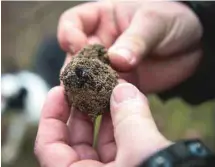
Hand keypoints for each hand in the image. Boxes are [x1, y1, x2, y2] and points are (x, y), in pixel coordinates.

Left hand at [34, 82, 170, 166]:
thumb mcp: (144, 156)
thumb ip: (132, 120)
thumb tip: (123, 90)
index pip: (49, 147)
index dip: (51, 116)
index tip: (59, 92)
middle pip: (74, 142)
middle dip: (80, 110)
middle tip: (85, 87)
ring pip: (98, 142)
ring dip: (103, 115)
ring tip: (107, 91)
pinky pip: (117, 145)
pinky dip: (120, 124)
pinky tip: (124, 106)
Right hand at [58, 1, 202, 92]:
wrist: (192, 44)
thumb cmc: (172, 20)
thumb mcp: (154, 21)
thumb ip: (135, 40)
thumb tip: (117, 60)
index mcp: (102, 19)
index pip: (73, 23)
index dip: (69, 35)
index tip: (78, 47)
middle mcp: (101, 43)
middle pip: (76, 57)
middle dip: (76, 70)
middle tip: (82, 83)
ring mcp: (109, 65)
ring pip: (88, 78)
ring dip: (88, 89)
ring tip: (91, 98)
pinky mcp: (120, 83)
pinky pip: (106, 92)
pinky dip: (104, 100)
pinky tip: (106, 106)